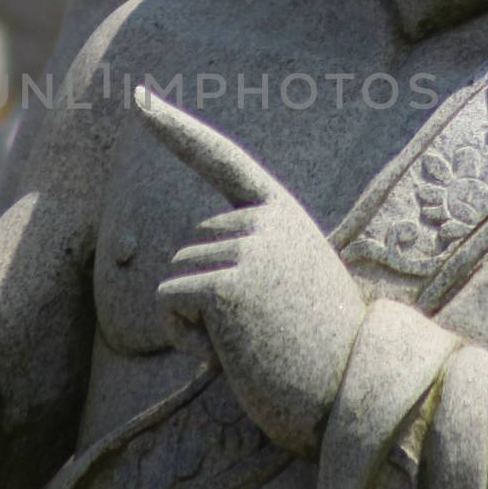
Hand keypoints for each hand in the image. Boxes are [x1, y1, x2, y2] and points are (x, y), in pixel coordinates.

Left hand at [136, 89, 364, 455]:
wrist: (349, 392)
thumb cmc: (317, 353)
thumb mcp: (288, 287)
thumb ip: (249, 262)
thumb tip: (192, 281)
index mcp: (283, 215)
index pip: (223, 159)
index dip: (175, 128)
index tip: (139, 96)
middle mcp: (266, 221)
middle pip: (186, 247)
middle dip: (205, 296)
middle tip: (261, 328)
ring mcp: (248, 248)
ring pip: (173, 276)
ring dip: (197, 322)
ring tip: (254, 342)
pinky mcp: (226, 284)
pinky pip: (167, 302)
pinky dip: (184, 336)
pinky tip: (231, 354)